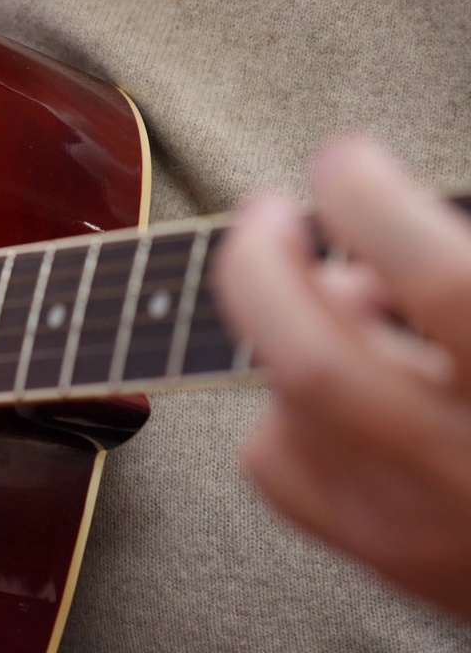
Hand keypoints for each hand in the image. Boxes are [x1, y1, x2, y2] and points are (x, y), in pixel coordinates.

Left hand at [213, 137, 470, 618]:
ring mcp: (420, 525)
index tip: (342, 160)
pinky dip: (282, 398)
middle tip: (263, 214)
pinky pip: (277, 461)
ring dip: (296, 326)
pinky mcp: (383, 554)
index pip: (444, 285)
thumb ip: (453, 276)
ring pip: (290, 408)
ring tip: (353, 301)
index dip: (372, 205)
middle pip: (316, 366)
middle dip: (263, 271)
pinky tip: (339, 384)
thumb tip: (363, 247)